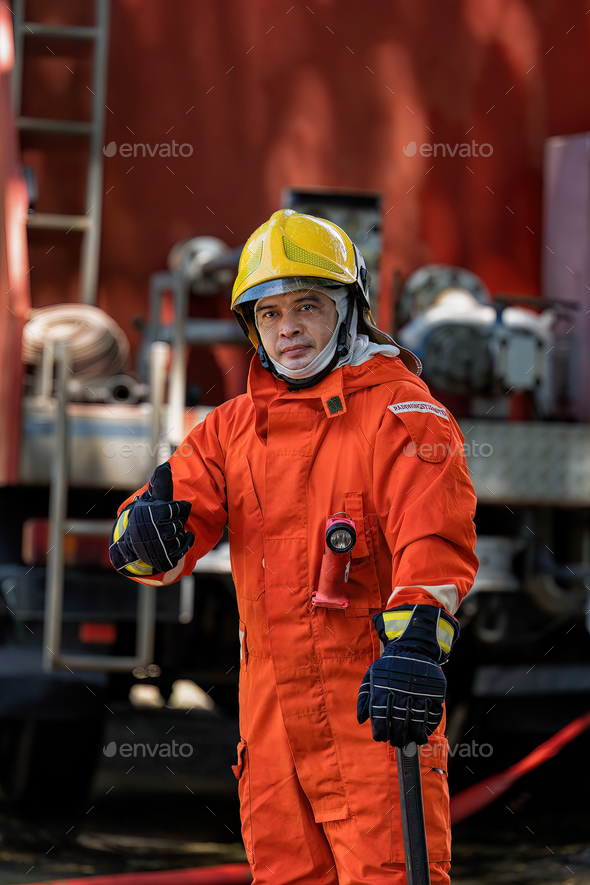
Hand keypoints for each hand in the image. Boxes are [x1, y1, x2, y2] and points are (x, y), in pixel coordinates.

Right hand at [110, 463, 194, 575]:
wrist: (133, 544)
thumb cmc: (146, 517)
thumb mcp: (152, 499)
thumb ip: (160, 483)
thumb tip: (166, 465)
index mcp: (151, 513)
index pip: (181, 508)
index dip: (179, 508)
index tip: (171, 509)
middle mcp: (153, 530)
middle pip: (180, 522)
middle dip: (177, 521)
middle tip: (165, 522)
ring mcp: (158, 546)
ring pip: (180, 536)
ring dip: (178, 533)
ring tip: (166, 532)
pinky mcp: (164, 558)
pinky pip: (183, 548)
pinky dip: (186, 542)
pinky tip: (181, 538)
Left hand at [357, 604, 458, 746]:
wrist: (413, 646)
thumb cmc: (389, 664)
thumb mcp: (372, 676)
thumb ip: (365, 698)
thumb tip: (362, 720)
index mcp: (383, 691)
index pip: (381, 720)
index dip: (380, 733)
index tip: (381, 738)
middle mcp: (400, 694)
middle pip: (399, 726)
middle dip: (397, 738)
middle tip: (397, 742)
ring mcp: (419, 694)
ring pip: (417, 724)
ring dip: (415, 736)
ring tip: (413, 740)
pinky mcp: (433, 693)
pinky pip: (433, 715)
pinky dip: (430, 725)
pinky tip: (425, 729)